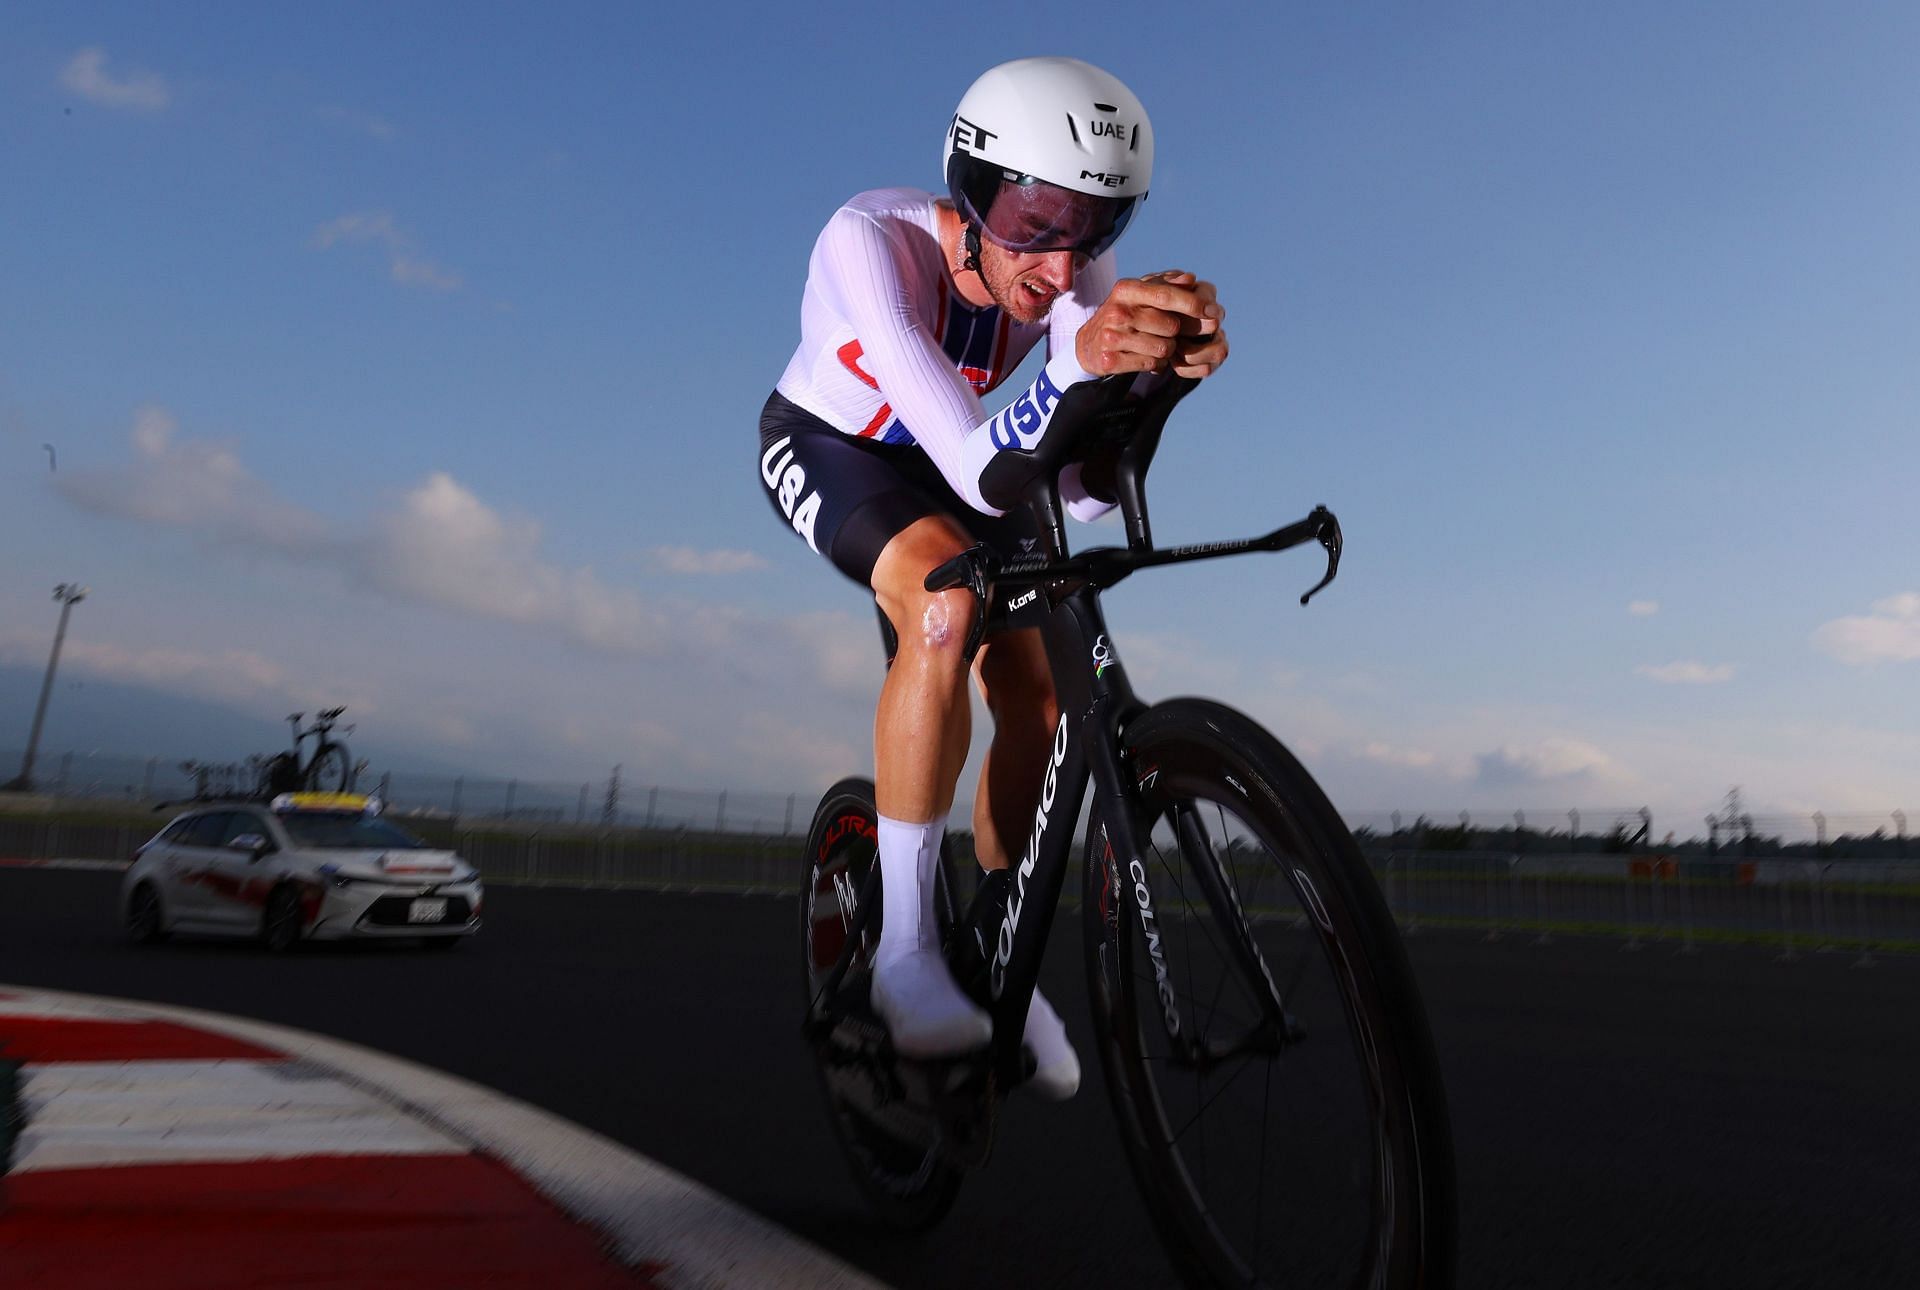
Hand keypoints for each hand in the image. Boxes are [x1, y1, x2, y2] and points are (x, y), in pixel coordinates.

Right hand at [1074, 270, 1228, 379]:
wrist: (1088, 344)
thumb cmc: (1123, 314)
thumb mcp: (1139, 293)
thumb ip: (1166, 284)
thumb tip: (1190, 279)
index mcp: (1125, 290)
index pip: (1165, 295)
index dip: (1192, 304)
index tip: (1212, 311)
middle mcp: (1117, 312)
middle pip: (1170, 326)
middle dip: (1176, 333)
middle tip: (1166, 333)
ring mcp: (1112, 337)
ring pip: (1163, 348)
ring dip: (1166, 350)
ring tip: (1154, 345)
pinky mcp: (1110, 360)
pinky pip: (1151, 365)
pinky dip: (1155, 364)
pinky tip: (1145, 357)